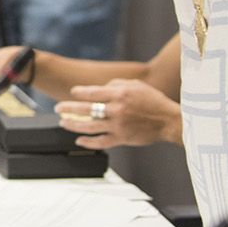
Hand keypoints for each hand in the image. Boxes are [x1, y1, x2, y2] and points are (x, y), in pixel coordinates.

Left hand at [58, 79, 180, 147]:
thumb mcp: (135, 85)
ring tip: (63, 122)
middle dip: (68, 108)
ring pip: (89, 127)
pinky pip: (101, 142)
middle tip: (58, 108)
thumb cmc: (152, 101)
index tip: (72, 93)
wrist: (169, 121)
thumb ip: (115, 84)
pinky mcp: (122, 138)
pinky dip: (88, 142)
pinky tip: (78, 140)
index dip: (79, 93)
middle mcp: (117, 110)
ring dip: (73, 125)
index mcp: (119, 94)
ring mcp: (118, 126)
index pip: (92, 93)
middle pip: (86, 110)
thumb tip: (98, 89)